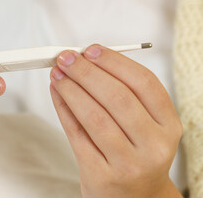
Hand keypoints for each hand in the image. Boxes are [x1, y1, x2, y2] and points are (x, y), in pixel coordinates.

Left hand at [49, 45, 182, 197]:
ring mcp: (128, 164)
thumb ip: (124, 94)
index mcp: (168, 125)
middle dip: (86, 72)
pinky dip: (63, 109)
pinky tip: (57, 93)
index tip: (91, 50)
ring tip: (57, 73)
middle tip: (66, 57)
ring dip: (71, 89)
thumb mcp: (145, 126)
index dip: (114, 62)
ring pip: (94, 116)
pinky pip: (77, 135)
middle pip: (117, 97)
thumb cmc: (136, 154)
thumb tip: (88, 60)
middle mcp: (153, 145)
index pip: (143, 83)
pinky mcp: (102, 176)